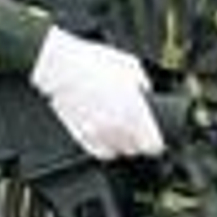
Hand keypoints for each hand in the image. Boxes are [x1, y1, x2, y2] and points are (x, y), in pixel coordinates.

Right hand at [27, 25, 162, 161]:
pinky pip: (98, 151)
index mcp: (134, 113)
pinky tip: (104, 132)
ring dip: (121, 144)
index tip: (154, 136)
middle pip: (135, 150)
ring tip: (118, 129)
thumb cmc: (92, 63)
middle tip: (135, 127)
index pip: (153, 146)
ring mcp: (97, 134)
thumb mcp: (130, 65)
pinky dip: (104, 145)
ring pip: (117, 153)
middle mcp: (117, 128)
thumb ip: (143, 83)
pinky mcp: (80, 135)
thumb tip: (146, 92)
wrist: (61, 66)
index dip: (156, 141)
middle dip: (138, 140)